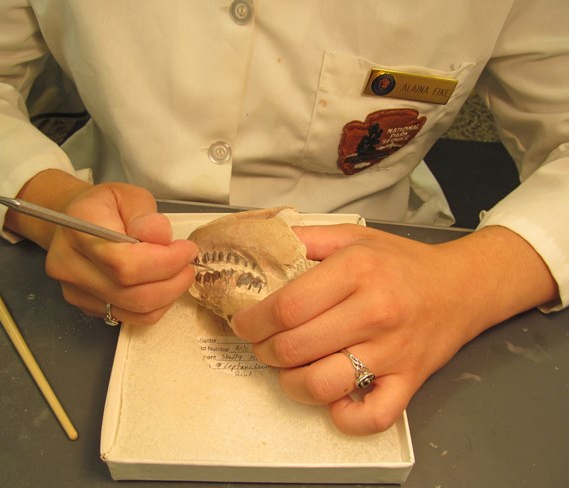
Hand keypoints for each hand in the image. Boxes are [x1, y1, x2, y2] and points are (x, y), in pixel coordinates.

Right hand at [5, 170, 197, 324]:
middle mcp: (69, 266)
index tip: (186, 250)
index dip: (164, 262)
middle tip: (187, 263)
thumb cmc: (106, 206)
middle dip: (172, 281)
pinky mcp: (86, 307)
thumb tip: (160, 237)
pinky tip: (162, 285)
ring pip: (135, 310)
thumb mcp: (129, 196)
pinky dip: (156, 305)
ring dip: (168, 295)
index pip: (124, 262)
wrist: (76, 222)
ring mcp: (75, 291)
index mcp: (77, 230)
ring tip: (179, 273)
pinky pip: (132, 318)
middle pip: (131, 293)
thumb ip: (145, 215)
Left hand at [231, 223, 557, 434]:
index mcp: (356, 270)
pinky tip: (332, 400)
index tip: (242, 325)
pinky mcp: (410, 380)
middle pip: (295, 347)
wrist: (463, 286)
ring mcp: (393, 351)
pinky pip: (372, 415)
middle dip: (264, 352)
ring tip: (287, 371)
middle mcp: (374, 311)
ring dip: (291, 384)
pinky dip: (345, 417)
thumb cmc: (404, 262)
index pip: (287, 307)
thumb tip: (263, 243)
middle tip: (262, 346)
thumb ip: (307, 237)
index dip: (253, 321)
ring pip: (322, 384)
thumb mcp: (355, 236)